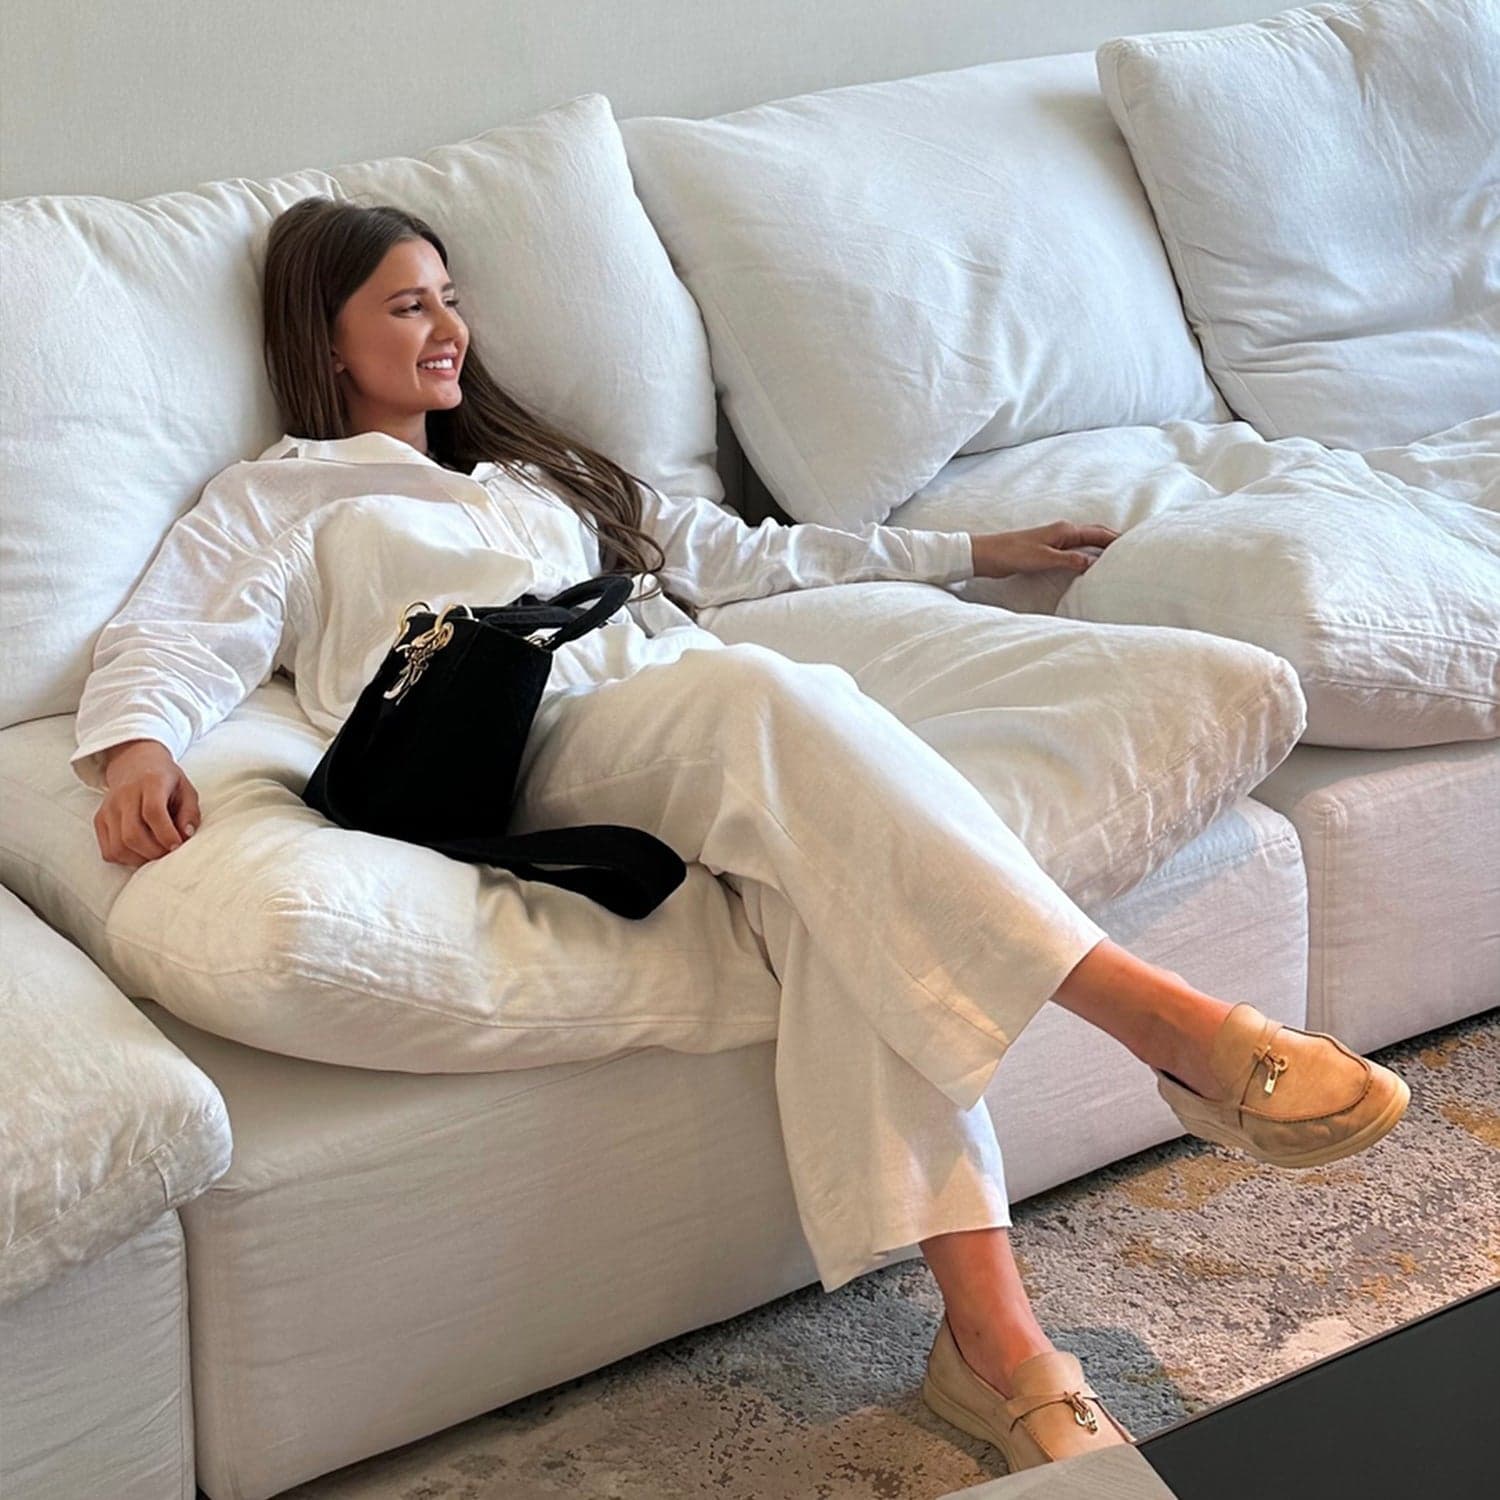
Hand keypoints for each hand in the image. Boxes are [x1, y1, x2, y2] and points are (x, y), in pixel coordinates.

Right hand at [94, 739, 201, 866]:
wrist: (135, 764)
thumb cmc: (166, 780)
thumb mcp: (186, 789)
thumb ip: (190, 812)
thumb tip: (186, 835)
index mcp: (151, 782)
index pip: (153, 812)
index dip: (166, 834)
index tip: (177, 846)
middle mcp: (125, 795)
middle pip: (133, 834)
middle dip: (154, 852)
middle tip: (168, 853)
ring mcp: (108, 808)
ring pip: (118, 846)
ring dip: (140, 859)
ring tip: (156, 853)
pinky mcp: (100, 820)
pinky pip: (109, 851)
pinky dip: (126, 859)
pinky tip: (140, 853)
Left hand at [970, 522, 1120, 579]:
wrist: (985, 555)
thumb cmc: (1011, 554)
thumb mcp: (1043, 559)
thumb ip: (1069, 560)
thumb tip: (1093, 563)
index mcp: (1064, 530)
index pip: (1098, 533)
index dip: (1117, 539)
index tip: (1137, 544)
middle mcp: (1062, 532)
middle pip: (1095, 534)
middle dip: (1114, 540)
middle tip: (1134, 549)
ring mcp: (1055, 540)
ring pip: (1086, 541)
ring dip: (1101, 547)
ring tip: (1118, 556)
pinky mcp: (1047, 550)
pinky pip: (1075, 550)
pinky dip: (1087, 554)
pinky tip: (1091, 563)